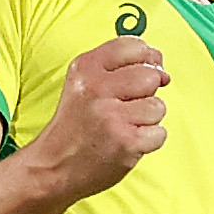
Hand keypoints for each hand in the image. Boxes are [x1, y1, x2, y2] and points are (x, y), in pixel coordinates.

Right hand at [25, 36, 171, 202]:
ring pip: (158, 106)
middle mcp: (97, 89)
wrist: (53, 168)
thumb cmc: (75, 126)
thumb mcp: (83, 85)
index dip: (147, 58)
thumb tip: (161, 66)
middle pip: (150, 76)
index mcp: (85, 68)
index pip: (132, 45)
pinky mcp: (126, 142)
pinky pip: (159, 133)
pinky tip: (127, 143)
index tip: (145, 71)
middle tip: (127, 107)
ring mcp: (112, 116)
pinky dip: (148, 141)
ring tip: (124, 127)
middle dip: (147, 92)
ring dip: (147, 120)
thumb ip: (118, 68)